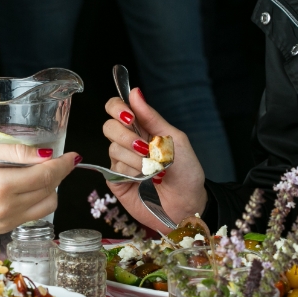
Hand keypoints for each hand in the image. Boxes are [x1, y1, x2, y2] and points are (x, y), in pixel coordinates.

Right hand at [0, 144, 78, 256]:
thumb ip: (14, 152)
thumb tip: (44, 154)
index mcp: (1, 186)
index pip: (46, 175)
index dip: (63, 164)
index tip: (72, 156)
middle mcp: (8, 208)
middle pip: (51, 191)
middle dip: (58, 174)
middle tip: (55, 161)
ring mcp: (8, 222)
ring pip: (47, 206)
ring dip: (50, 190)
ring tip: (38, 175)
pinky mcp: (5, 230)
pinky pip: (33, 215)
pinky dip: (37, 201)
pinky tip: (25, 189)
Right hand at [103, 88, 207, 232]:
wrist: (188, 204)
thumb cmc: (186, 172)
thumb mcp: (174, 139)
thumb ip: (152, 117)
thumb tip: (134, 92)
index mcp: (142, 128)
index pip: (117, 108)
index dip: (117, 108)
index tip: (129, 116)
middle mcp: (128, 143)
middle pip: (109, 127)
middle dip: (126, 135)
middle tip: (144, 147)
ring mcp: (121, 162)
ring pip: (113, 149)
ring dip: (136, 158)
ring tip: (153, 169)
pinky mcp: (116, 181)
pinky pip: (114, 169)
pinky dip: (131, 171)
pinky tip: (142, 178)